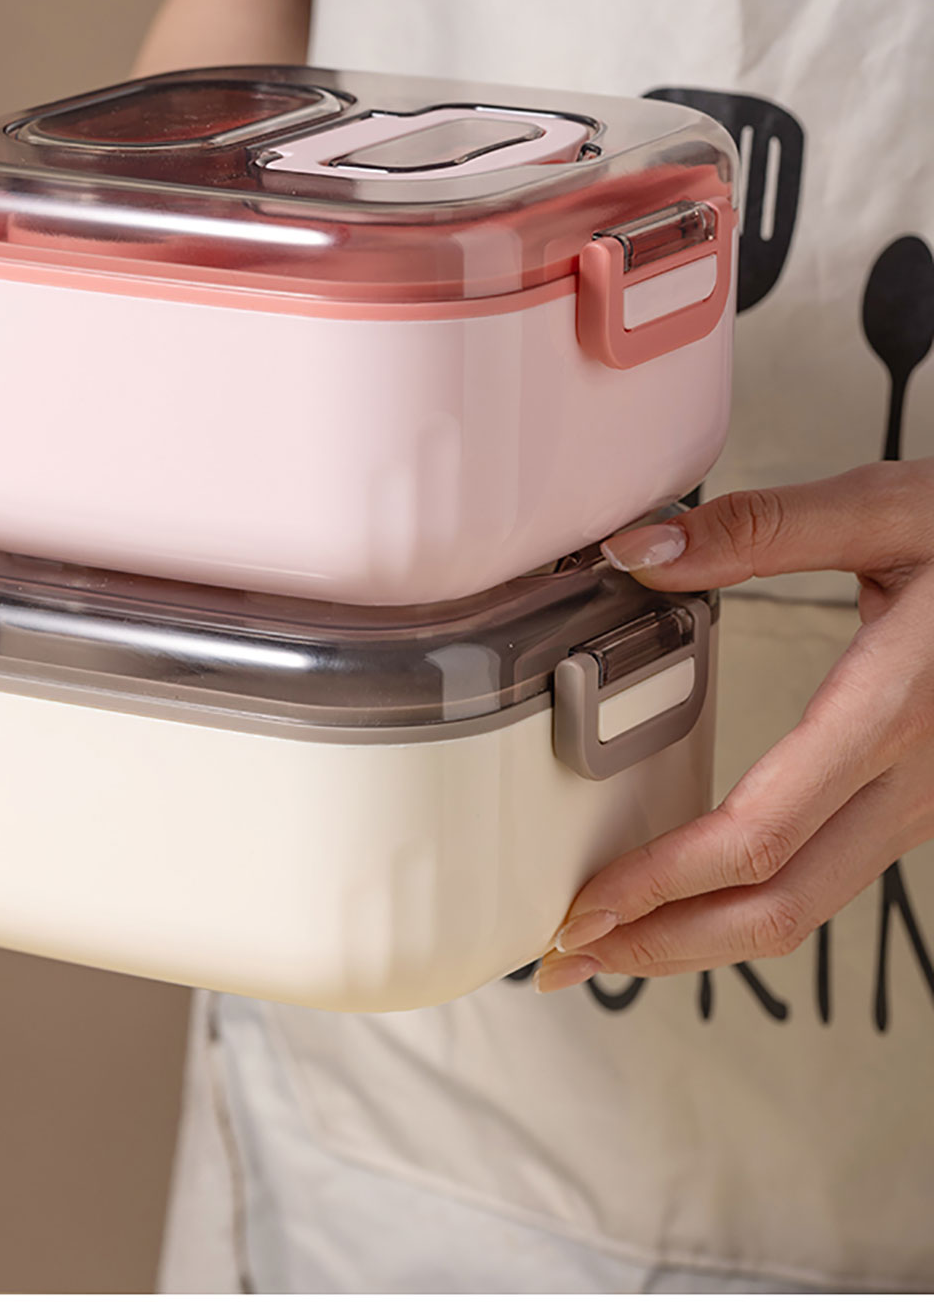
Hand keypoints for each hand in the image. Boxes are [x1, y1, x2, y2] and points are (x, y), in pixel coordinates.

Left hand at [534, 460, 933, 991]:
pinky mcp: (915, 801)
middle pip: (778, 906)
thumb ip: (759, 530)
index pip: (759, 834)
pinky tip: (690, 891)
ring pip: (805, 907)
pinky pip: (826, 878)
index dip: (661, 885)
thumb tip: (639, 551)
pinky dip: (745, 904)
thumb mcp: (886, 509)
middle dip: (663, 945)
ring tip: (612, 938)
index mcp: (890, 711)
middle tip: (567, 956)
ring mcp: (919, 802)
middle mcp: (911, 779)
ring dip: (701, 937)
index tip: (584, 907)